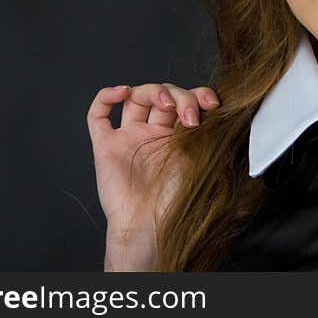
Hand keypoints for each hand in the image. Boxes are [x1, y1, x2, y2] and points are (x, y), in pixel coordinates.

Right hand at [86, 83, 220, 239]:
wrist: (152, 226)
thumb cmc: (177, 201)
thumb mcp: (201, 160)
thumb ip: (207, 132)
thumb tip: (220, 107)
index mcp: (179, 136)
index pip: (187, 101)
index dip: (199, 96)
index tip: (212, 104)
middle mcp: (154, 133)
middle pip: (164, 95)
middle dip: (180, 97)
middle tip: (189, 116)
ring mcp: (129, 137)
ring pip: (136, 97)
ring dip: (152, 91)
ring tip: (164, 103)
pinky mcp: (106, 146)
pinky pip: (97, 115)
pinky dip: (106, 96)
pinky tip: (122, 92)